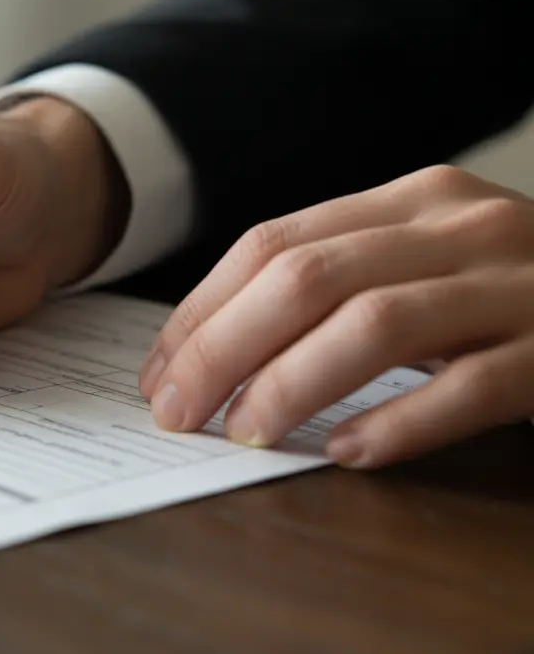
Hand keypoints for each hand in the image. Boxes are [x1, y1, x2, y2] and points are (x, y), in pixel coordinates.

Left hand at [138, 165, 533, 467]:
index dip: (200, 310)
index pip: (271, 245)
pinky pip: (472, 386)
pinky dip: (401, 420)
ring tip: (244, 433)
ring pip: (374, 322)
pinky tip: (348, 452)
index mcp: (409, 201)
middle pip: (304, 278)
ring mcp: (516, 285)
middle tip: (175, 412)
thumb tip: (210, 351)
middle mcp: (459, 226)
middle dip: (221, 348)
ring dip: (291, 383)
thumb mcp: (424, 266)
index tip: (156, 371)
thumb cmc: (511, 297)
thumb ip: (338, 285)